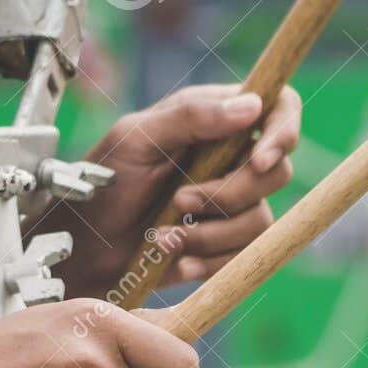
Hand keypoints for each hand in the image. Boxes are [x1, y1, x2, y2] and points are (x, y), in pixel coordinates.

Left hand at [44, 83, 301, 299]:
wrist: (83, 249)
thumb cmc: (101, 185)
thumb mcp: (136, 138)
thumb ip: (191, 116)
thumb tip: (251, 106)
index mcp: (214, 121)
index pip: (277, 108)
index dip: (283, 131)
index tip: (260, 160)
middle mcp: (230, 160)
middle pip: (277, 172)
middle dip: (232, 194)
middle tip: (181, 200)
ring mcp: (230, 205)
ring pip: (260, 220)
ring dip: (211, 234)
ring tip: (164, 236)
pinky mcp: (225, 245)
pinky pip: (243, 256)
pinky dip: (208, 261)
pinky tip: (174, 258)